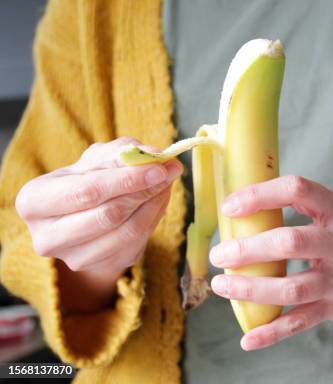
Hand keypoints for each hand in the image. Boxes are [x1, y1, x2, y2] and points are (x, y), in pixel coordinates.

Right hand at [15, 137, 181, 309]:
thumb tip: (154, 155)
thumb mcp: (96, 159)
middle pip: (108, 215)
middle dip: (144, 190)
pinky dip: (154, 217)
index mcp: (33, 202)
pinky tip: (159, 199)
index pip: (87, 191)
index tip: (160, 166)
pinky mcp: (103, 266)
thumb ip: (122, 153)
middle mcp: (47, 236)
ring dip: (154, 203)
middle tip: (170, 171)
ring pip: (127, 231)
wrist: (83, 216)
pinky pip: (137, 241)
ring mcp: (74, 258)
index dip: (126, 179)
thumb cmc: (86, 180)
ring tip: (166, 182)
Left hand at [209, 175, 332, 349]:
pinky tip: (248, 338)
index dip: (259, 195)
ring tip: (223, 286)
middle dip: (247, 249)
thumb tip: (252, 209)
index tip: (230, 207)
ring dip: (250, 289)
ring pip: (290, 286)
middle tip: (220, 256)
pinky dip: (272, 332)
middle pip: (289, 241)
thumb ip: (308, 210)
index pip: (296, 190)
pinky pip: (301, 321)